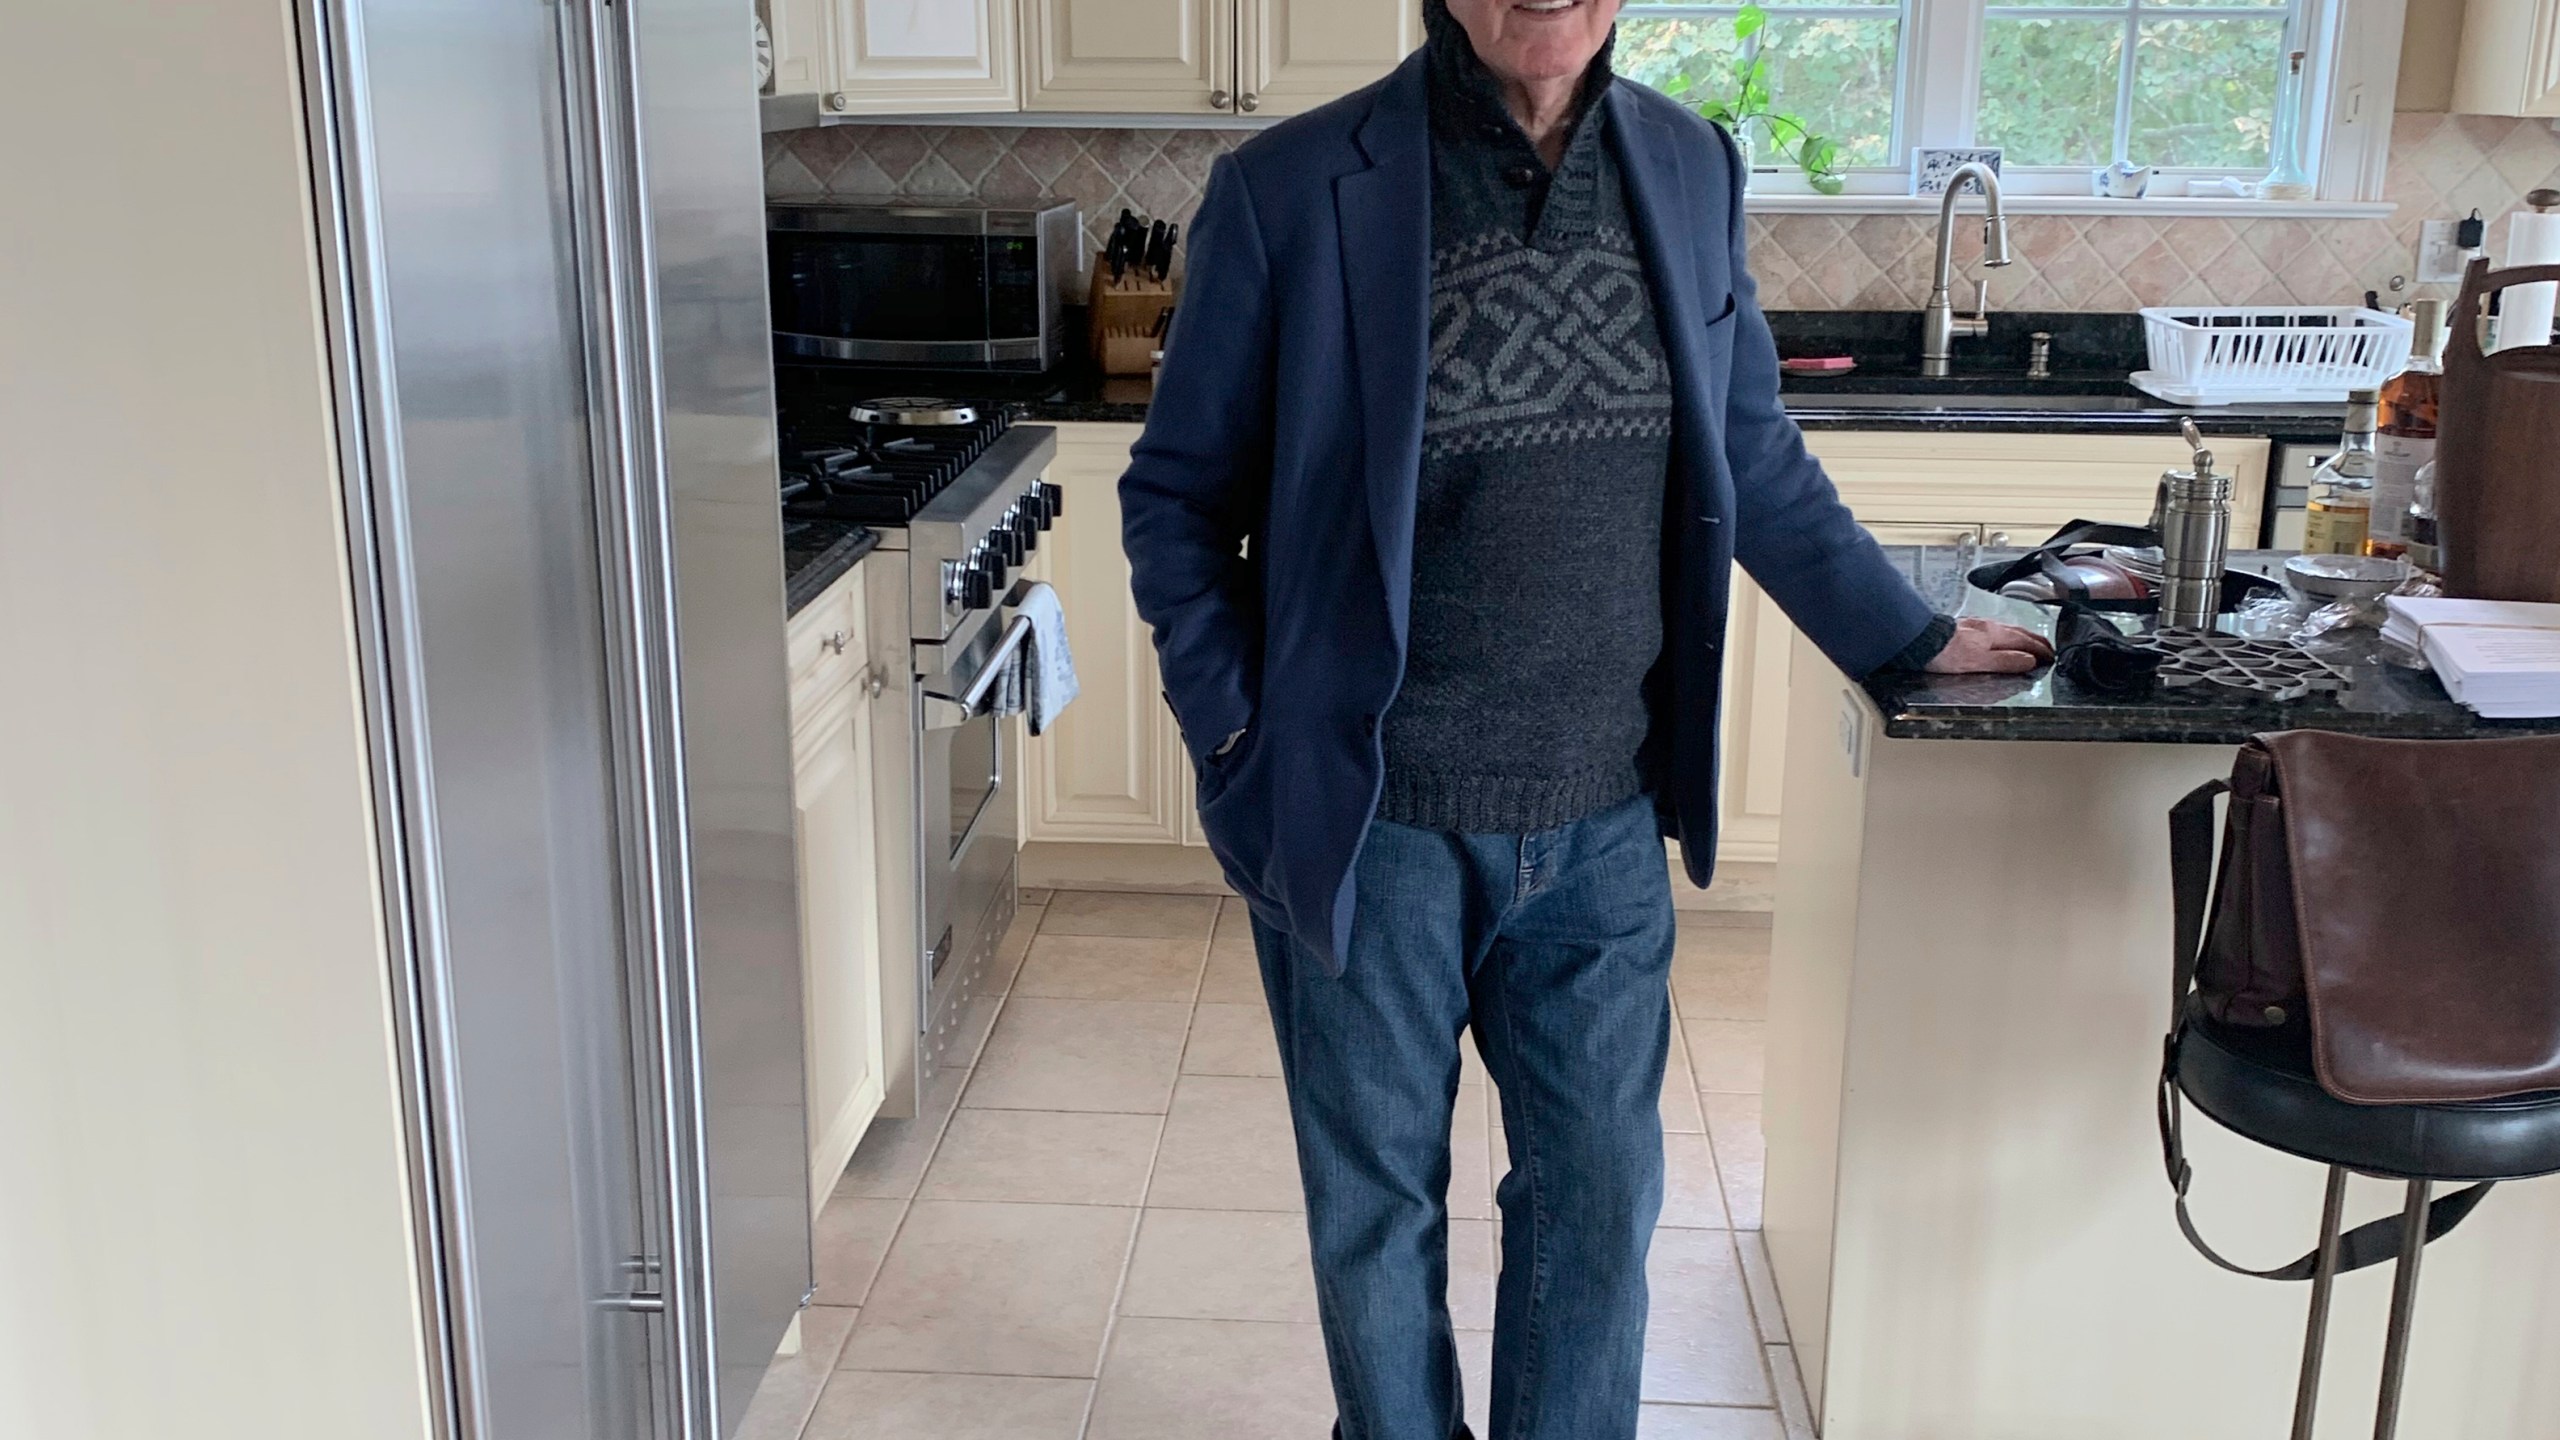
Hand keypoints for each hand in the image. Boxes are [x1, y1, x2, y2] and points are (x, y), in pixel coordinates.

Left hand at [1924, 617, 2054, 674]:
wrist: (1918, 641)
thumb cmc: (1945, 653)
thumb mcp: (1980, 662)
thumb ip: (2006, 661)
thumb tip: (2029, 661)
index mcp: (1995, 634)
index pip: (2025, 641)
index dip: (2041, 650)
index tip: (2052, 657)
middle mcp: (1988, 626)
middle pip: (2018, 632)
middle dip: (2035, 641)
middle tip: (2048, 649)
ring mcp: (1975, 626)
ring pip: (2006, 630)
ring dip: (2022, 637)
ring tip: (2029, 644)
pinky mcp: (1963, 629)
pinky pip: (1994, 631)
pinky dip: (2005, 636)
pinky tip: (1999, 640)